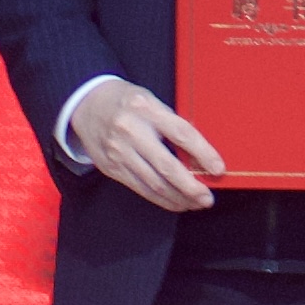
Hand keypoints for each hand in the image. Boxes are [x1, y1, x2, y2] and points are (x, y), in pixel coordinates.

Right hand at [68, 76, 219, 214]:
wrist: (87, 103)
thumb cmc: (128, 102)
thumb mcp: (151, 101)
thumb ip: (172, 124)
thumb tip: (200, 156)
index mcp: (146, 108)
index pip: (181, 133)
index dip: (203, 153)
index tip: (218, 169)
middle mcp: (131, 130)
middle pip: (167, 166)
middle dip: (191, 187)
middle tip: (208, 198)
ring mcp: (118, 151)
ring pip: (153, 183)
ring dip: (179, 198)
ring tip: (196, 203)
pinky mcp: (111, 168)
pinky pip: (140, 189)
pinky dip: (161, 199)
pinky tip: (176, 202)